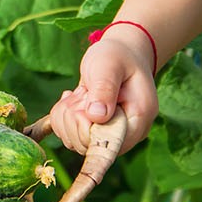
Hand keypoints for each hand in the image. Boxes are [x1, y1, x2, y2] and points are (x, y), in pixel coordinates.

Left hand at [46, 26, 157, 155]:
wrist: (119, 56)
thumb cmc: (117, 57)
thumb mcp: (109, 65)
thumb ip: (104, 88)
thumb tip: (95, 117)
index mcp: (138, 119)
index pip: (109, 143)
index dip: (87, 127)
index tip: (85, 98)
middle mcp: (127, 134)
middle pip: (87, 145)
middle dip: (74, 117)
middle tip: (84, 92)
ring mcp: (110, 135)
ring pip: (74, 141)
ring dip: (67, 115)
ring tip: (81, 93)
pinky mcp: (95, 134)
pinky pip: (68, 136)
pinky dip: (62, 117)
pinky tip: (74, 99)